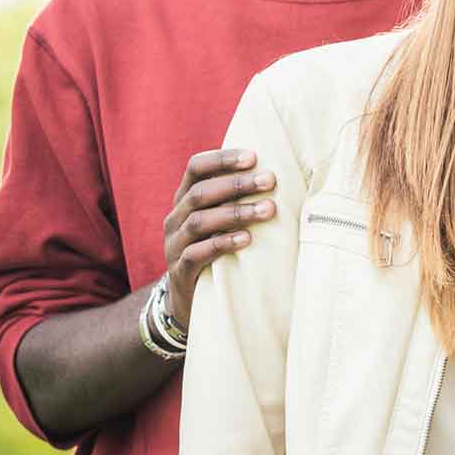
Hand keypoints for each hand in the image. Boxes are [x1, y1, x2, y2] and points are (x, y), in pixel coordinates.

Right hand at [162, 149, 276, 329]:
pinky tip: (247, 239)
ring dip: (236, 213)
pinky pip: (196, 253)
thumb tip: (280, 173)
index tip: (254, 156)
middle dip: (237, 184)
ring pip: (198, 221)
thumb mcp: (222, 219)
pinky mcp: (179, 271)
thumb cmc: (216, 247)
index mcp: (185, 198)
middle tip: (270, 180)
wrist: (191, 298)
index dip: (222, 159)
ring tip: (267, 210)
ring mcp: (174, 244)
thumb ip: (238, 197)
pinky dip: (222, 243)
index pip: (195, 168)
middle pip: (201, 193)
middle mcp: (175, 218)